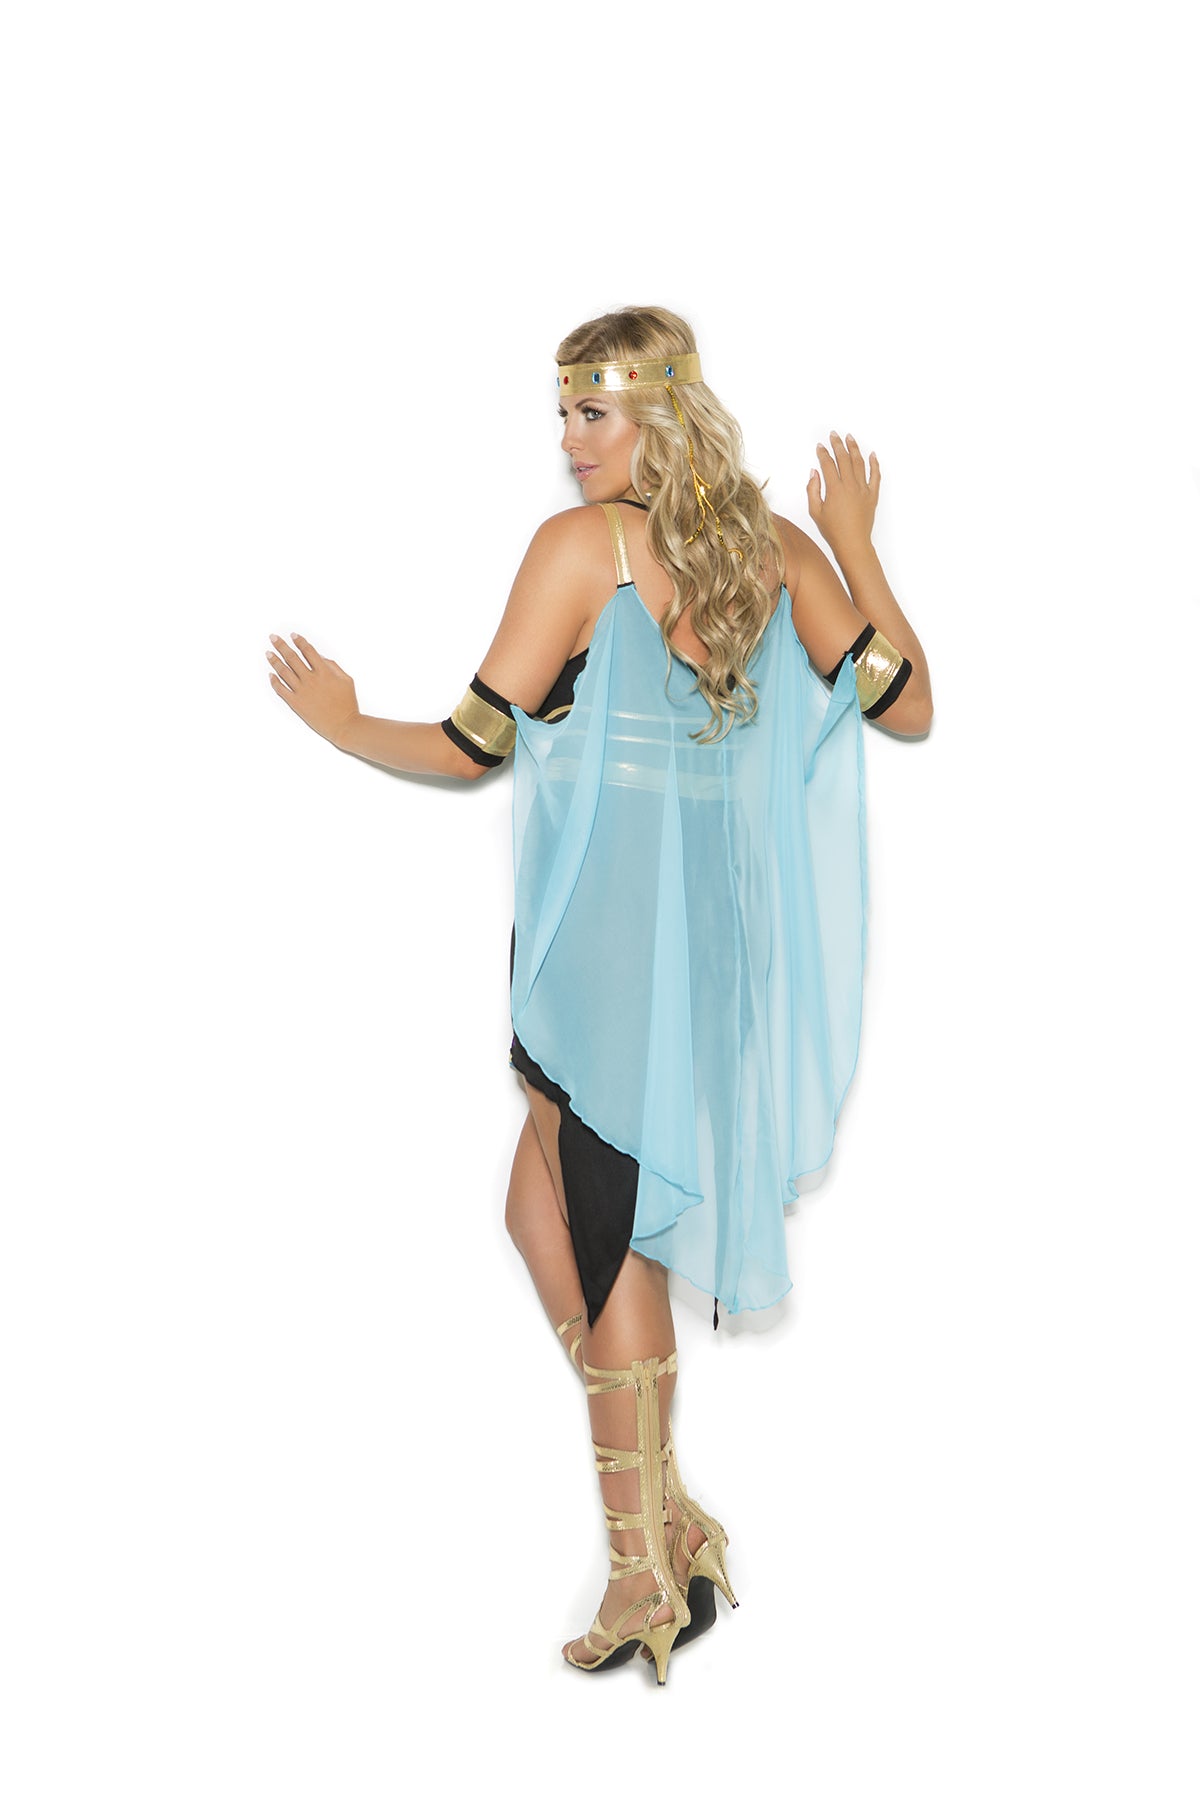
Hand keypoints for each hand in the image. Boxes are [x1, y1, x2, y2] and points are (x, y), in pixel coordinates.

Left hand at [266, 632, 359, 746]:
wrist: (344, 725)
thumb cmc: (348, 704)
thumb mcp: (346, 680)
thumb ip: (333, 666)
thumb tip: (320, 658)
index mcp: (324, 672)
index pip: (308, 651)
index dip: (300, 641)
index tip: (293, 635)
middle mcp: (310, 679)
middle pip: (292, 657)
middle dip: (281, 645)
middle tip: (273, 637)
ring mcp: (301, 691)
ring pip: (283, 671)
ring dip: (275, 660)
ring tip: (268, 653)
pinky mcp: (296, 703)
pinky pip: (281, 689)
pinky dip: (274, 681)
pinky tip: (271, 675)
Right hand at [806, 432, 879, 557]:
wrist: (853, 543)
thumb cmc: (833, 531)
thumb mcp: (815, 511)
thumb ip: (812, 490)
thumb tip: (814, 473)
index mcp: (835, 489)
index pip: (828, 464)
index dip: (823, 453)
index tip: (820, 446)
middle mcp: (850, 486)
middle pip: (844, 458)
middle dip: (838, 444)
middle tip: (834, 435)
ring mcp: (863, 489)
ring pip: (859, 462)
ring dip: (854, 448)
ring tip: (850, 438)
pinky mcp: (873, 495)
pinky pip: (876, 475)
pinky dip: (874, 463)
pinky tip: (872, 454)